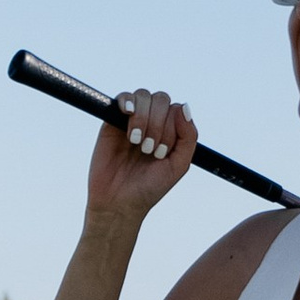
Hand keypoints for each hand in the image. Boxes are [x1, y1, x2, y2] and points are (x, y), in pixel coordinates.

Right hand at [88, 86, 200, 222]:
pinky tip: (127, 113)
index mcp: (169, 131)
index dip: (171, 127)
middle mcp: (151, 122)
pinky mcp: (110, 121)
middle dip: (157, 124)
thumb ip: (188, 136)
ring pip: (143, 96)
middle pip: (161, 99)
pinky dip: (127, 100)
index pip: (175, 109)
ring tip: (136, 142)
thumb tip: (183, 106)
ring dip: (143, 118)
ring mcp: (131, 120)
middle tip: (148, 150)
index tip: (161, 153)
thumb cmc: (149, 187)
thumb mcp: (178, 165)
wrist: (119, 203)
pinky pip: (122, 98)